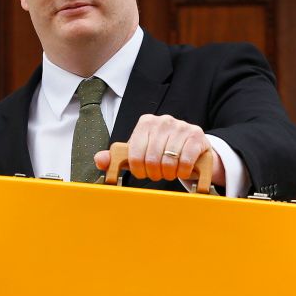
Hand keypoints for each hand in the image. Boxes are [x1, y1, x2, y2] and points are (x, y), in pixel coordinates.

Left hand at [93, 114, 225, 185]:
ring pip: (169, 162)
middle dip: (154, 173)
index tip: (143, 173)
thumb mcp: (138, 153)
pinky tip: (183, 170)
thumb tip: (99, 160)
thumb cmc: (161, 151)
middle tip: (158, 175)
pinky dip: (183, 172)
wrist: (192, 149)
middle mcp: (163, 121)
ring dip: (169, 174)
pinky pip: (185, 161)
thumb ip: (117, 157)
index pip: (134, 154)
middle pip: (151, 159)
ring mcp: (181, 127)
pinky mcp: (197, 136)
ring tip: (170, 172)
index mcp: (145, 123)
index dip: (138, 170)